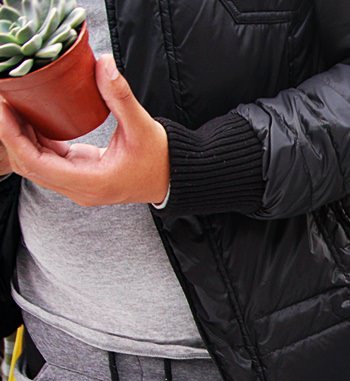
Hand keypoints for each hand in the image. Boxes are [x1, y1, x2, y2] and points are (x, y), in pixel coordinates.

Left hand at [0, 54, 168, 205]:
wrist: (175, 178)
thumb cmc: (161, 158)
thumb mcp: (143, 127)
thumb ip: (120, 96)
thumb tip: (104, 64)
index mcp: (91, 182)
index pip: (36, 163)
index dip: (12, 136)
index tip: (3, 109)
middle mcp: (80, 190)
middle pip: (28, 165)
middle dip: (10, 133)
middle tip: (4, 101)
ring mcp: (78, 186)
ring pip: (35, 165)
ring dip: (21, 137)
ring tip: (14, 107)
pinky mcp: (80, 178)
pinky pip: (47, 162)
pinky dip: (35, 141)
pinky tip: (34, 118)